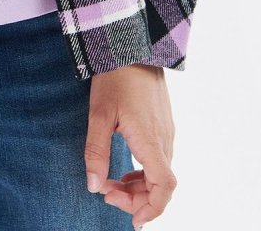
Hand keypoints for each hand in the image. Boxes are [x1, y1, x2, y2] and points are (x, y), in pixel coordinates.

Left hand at [83, 63, 176, 229]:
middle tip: (106, 195)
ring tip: (112, 184)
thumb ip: (96, 152)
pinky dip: (145, 172)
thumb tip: (94, 187)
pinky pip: (160, 158)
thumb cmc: (115, 78)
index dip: (152, 208)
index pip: (164, 187)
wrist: (132, 46)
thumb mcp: (99, 115)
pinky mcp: (163, 124)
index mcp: (150, 140)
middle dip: (136, 199)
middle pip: (161, 185)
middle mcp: (164, 139)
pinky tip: (125, 169)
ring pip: (161, 173)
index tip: (134, 221)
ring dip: (140, 186)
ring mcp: (166, 131)